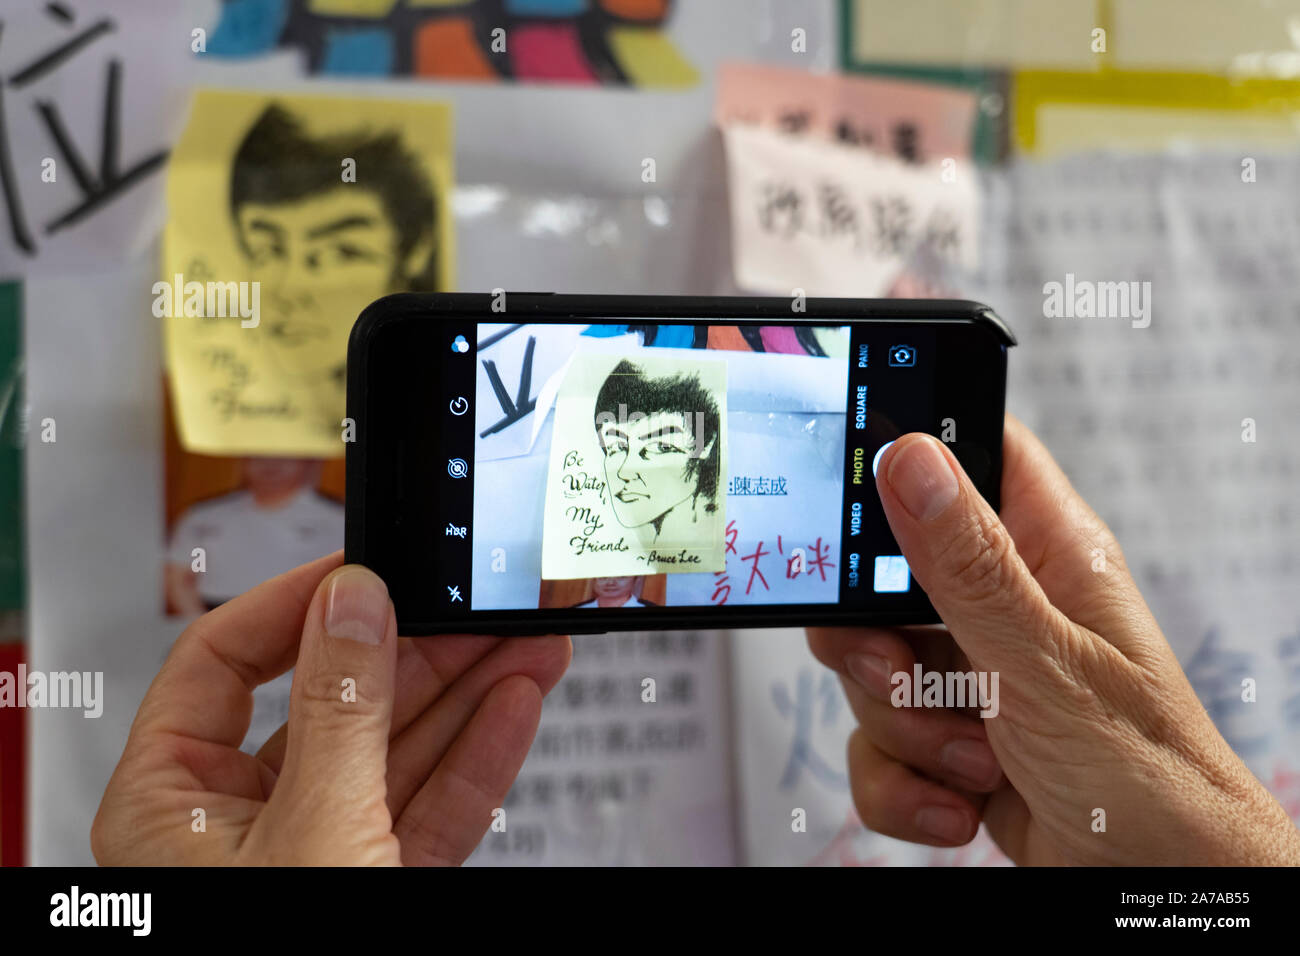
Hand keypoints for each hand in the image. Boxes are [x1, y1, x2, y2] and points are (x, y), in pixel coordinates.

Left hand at [93, 552, 570, 864]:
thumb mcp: (310, 826)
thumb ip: (338, 707)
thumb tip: (351, 600)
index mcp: (173, 801)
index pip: (221, 663)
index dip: (293, 606)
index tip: (362, 568)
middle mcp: (244, 820)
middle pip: (336, 699)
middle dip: (420, 650)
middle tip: (477, 604)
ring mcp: (321, 850)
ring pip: (400, 748)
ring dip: (469, 692)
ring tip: (523, 641)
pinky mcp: (382, 876)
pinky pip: (433, 803)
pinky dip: (480, 756)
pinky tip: (515, 703)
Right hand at [809, 416, 1299, 864]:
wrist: (1149, 890)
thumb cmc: (1150, 777)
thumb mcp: (1046, 662)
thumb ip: (970, 567)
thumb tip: (911, 460)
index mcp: (1047, 554)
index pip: (973, 455)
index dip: (911, 454)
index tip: (852, 486)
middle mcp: (1004, 606)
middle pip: (882, 576)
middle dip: (875, 642)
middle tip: (907, 674)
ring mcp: (971, 674)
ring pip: (870, 666)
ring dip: (904, 727)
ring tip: (974, 756)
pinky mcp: (947, 737)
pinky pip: (874, 740)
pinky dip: (902, 782)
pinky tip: (960, 801)